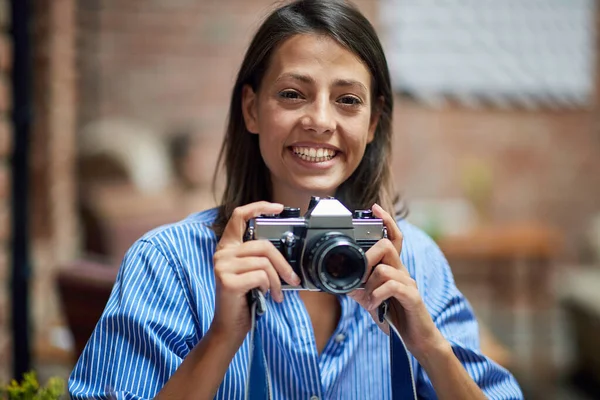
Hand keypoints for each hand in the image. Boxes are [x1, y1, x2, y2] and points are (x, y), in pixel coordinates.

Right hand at [210, 202, 300, 344]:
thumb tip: (286, 251)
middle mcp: (222, 253)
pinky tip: (263, 296)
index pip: (239, 216)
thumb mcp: (252, 272)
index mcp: (228, 247)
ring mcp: (222, 266)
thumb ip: (260, 257)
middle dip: (283, 263)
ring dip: (276, 280)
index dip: (259, 207)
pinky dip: (268, 287)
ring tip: (275, 293)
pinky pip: (260, 276)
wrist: (230, 326)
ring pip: (264, 262)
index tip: (278, 208)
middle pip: (262, 245)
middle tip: (293, 278)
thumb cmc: (244, 298)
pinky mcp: (227, 281)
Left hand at [348, 204, 446, 358]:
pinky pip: (392, 286)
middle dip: (368, 257)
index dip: (386, 221)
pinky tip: (374, 306)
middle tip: (361, 277)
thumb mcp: (371, 299)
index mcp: (394, 268)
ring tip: (369, 300)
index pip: (393, 237)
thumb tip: (341, 280)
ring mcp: (409, 283)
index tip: (375, 208)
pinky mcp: (412, 297)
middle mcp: (403, 271)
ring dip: (370, 285)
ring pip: (385, 268)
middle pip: (387, 246)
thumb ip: (359, 288)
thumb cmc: (396, 315)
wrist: (416, 338)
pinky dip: (377, 295)